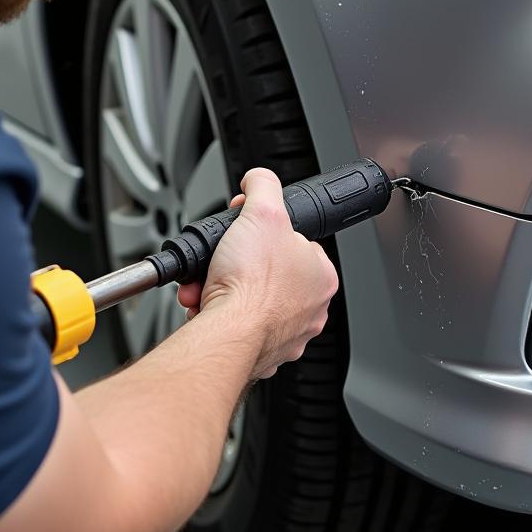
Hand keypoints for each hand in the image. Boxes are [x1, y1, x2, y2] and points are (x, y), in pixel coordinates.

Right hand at [177, 168, 338, 379]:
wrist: (228, 332)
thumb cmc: (252, 283)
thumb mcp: (262, 211)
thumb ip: (263, 186)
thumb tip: (258, 179)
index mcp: (320, 275)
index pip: (294, 242)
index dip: (263, 230)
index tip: (246, 229)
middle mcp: (309, 308)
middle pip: (266, 272)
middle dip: (236, 263)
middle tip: (223, 259)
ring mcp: (286, 333)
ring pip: (248, 299)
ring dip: (223, 287)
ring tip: (211, 282)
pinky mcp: (261, 351)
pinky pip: (237, 325)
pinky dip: (219, 313)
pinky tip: (211, 305)